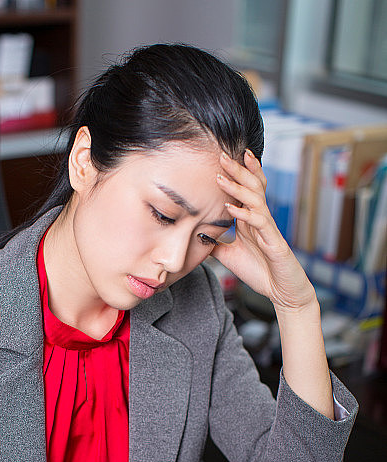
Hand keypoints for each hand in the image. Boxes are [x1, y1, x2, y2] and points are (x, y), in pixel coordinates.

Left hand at [212, 150, 315, 312]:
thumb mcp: (229, 254)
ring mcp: (268, 229)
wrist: (281, 291)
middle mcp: (261, 219)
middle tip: (222, 155)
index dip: (238, 172)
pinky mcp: (274, 242)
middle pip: (251, 187)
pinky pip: (260, 223)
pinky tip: (231, 208)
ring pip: (255, 200)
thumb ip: (215, 242)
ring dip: (238, 188)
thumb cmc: (259, 271)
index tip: (222, 157)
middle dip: (237, 170)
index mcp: (251, 219)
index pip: (246, 189)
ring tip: (222, 176)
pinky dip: (245, 214)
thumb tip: (195, 233)